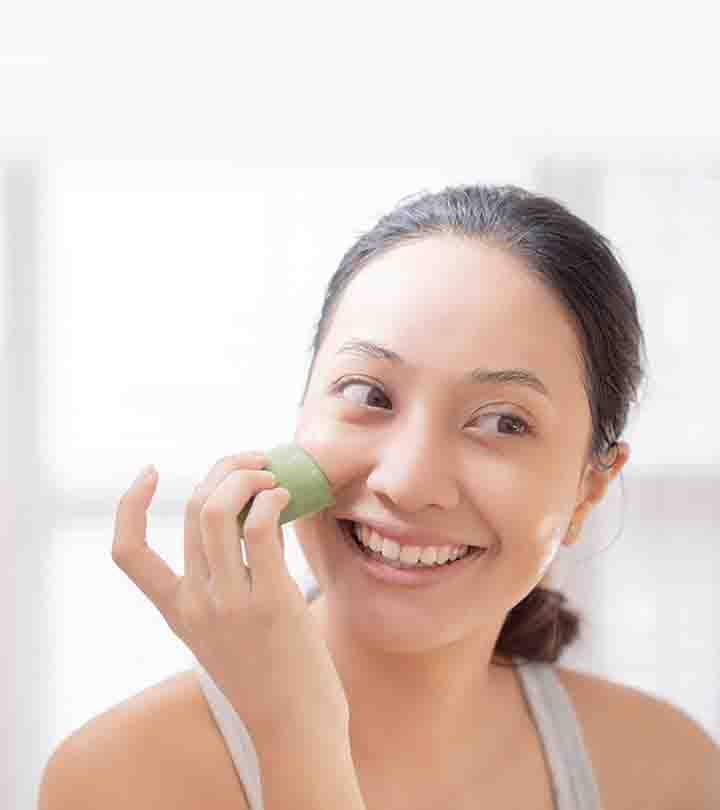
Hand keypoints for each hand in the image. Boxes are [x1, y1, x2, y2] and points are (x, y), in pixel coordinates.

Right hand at [112, 452, 348, 737]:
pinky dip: (271, 499)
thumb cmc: (271, 674)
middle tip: (254, 462)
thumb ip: (232, 576)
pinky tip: (286, 497)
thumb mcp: (229, 626)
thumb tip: (259, 513)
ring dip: (247, 476)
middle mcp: (195, 602)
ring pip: (218, 509)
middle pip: (192, 509)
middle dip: (223, 470)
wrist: (295, 728)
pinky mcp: (270, 601)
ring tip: (272, 476)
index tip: (150, 472)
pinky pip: (259, 528)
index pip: (128, 553)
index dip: (130, 506)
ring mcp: (229, 602)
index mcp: (178, 610)